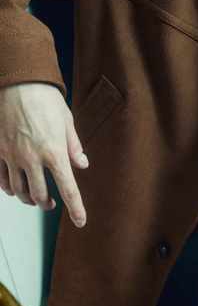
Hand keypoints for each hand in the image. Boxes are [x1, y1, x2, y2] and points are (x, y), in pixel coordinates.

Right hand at [0, 83, 87, 226]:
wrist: (18, 84)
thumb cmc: (44, 99)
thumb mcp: (68, 122)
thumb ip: (74, 147)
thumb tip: (82, 165)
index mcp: (55, 152)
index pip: (68, 188)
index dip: (75, 208)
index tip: (80, 220)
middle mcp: (32, 158)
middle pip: (39, 195)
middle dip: (47, 203)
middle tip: (52, 203)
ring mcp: (12, 156)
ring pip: (20, 190)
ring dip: (29, 198)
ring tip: (36, 198)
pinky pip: (2, 179)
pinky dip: (10, 188)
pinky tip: (15, 188)